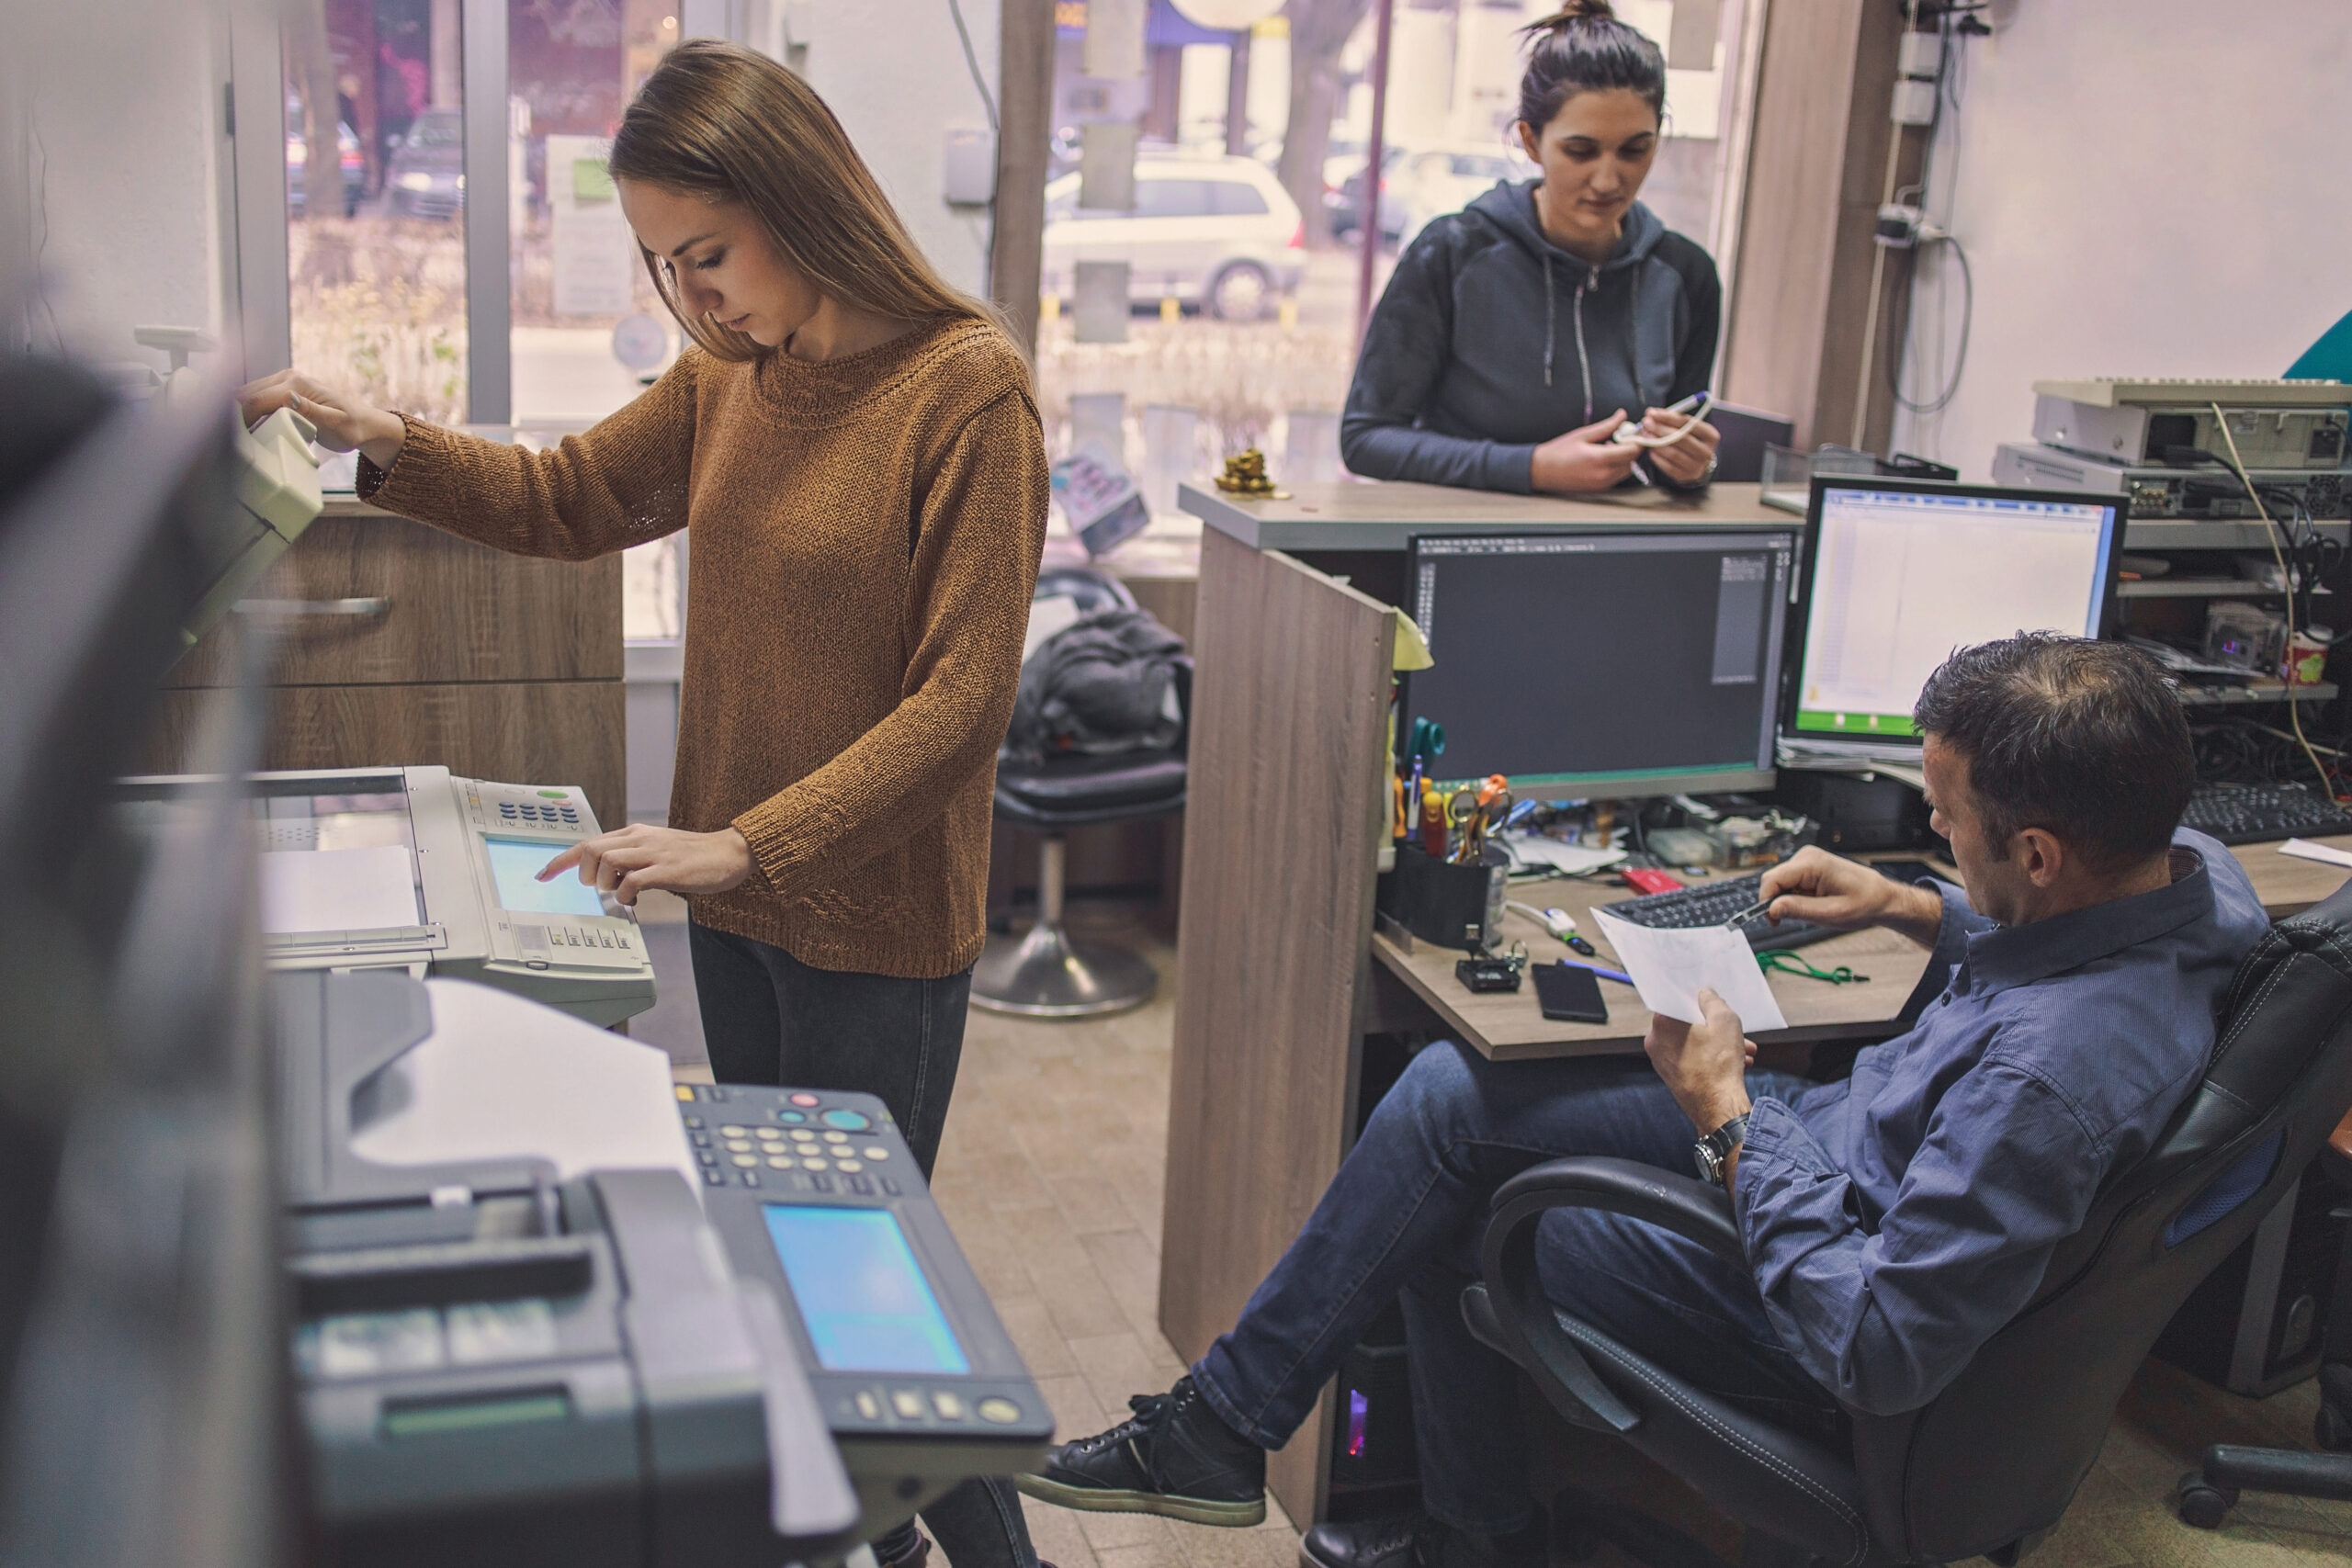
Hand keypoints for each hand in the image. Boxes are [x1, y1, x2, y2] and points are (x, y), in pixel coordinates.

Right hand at [236, 370, 405, 469]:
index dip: (244, 418)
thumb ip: (311, 411)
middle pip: (247, 394)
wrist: (364, 424)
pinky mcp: (284, 389)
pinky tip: (255, 429)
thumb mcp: (334, 423)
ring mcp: (285, 381)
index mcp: (297, 384)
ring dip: (244, 413)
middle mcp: (288, 377)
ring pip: (249, 394)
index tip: (239, 440)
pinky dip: (252, 412)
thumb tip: (287, 398)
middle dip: (238, 415)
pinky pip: (259, 398)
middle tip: (238, 440)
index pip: (257, 398)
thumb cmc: (352, 427)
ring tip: (245, 436)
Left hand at [538, 824, 753, 906]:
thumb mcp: (658, 850)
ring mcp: (654, 853)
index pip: (588, 842)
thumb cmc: (695, 856)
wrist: (731, 852)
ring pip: (607, 861)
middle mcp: (640, 838)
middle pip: (591, 849)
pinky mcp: (667, 870)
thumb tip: (611, 879)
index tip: (543, 874)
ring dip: (604, 883)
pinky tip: (634, 901)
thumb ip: (633, 860)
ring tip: (619, 892)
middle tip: (597, 888)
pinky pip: (633, 881)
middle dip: (583, 873)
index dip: (561, 860)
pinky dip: (626, 895)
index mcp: (635, 833)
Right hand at [1530, 411, 1644, 494]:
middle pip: (1632, 461)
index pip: (1632, 451)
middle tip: (1619, 437)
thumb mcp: (1583, 434)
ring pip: (1626, 470)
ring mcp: (1602, 484)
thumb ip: (1607, 426)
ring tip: (1608, 447)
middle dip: (1630, 448)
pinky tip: (1603, 458)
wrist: (1541, 471)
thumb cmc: (1559, 452)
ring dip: (1623, 458)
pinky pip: (1616, 477)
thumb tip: (1622, 415)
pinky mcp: (1599, 489)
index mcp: (1599, 459)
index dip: (1636, 440)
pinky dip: (1616, 467)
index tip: (1631, 431)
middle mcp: (1603, 475)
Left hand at [1637, 408, 1720, 484]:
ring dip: (1656, 443)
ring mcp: (1697, 466)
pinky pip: (1668, 467)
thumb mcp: (1687, 428)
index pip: (1688, 423)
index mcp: (1710, 435)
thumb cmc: (1688, 440)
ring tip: (1646, 435)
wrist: (1695, 463)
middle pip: (1681, 438)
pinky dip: (1657, 458)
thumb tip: (1651, 413)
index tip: (1652, 413)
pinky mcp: (1685, 476)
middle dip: (1660, 429)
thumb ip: (1672, 419)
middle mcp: (1707, 452)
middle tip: (1646, 423)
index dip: (1668, 417)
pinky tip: (1650, 450)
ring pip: (1673, 453)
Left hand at [1643, 987, 1754, 1138]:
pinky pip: (1693, 1059)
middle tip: (1736, 1030)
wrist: (1719, 1109)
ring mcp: (1662, 1062)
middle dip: (1716, 1026)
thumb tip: (1705, 994)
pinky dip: (1712, 1058)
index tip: (1711, 1001)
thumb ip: (1713, 1001)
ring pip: (1694, 1043)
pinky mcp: (1673, 1077)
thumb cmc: (1720, 1066)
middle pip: (1688, 1024)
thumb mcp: (1725, 1021)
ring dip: (1720, 1044)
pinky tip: (1739, 1063)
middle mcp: (1656, 1042)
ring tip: (1745, 1050)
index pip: (1676, 1001)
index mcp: (1662, 1023)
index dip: (1697, 999)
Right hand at [1758, 846, 1944, 947]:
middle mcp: (1806, 856)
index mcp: (1812, 864)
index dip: (1766, 902)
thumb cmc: (1863, 904)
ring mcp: (1808, 859)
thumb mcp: (1830, 913)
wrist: (1882, 898)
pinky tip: (1814, 902)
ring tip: (1813, 909)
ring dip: (1790, 900)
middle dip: (1778, 902)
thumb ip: (1798, 909)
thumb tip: (1771, 908)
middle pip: (1773, 880)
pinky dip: (1797, 896)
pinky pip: (1791, 882)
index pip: (1771, 879)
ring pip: (1781, 883)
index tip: (1773, 921)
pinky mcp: (1809, 865)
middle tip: (1791, 921)